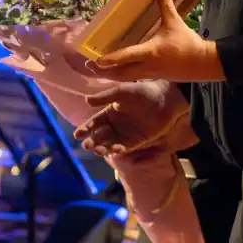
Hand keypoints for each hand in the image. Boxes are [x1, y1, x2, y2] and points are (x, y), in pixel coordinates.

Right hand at [74, 81, 193, 155]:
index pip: (94, 123)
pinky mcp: (137, 141)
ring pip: (110, 144)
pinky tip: (116, 149)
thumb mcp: (121, 92)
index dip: (85, 128)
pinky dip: (119, 149)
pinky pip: (125, 147)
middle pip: (100, 136)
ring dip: (103, 148)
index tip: (77, 134)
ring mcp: (126, 134)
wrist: (164, 99)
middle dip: (92, 141)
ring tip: (98, 150)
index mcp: (110, 112)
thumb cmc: (142, 92)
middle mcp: (116, 125)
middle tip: (87, 145)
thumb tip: (86, 101)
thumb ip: (105, 97)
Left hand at [89, 0, 223, 83]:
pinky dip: (121, 76)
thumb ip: (165, 5)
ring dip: (110, 75)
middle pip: (120, 73)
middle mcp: (146, 65)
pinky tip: (114, 73)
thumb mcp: (175, 22)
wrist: (203, 64)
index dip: (111, 59)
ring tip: (96, 70)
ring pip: (125, 78)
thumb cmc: (187, 42)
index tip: (96, 60)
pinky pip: (132, 78)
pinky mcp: (152, 77)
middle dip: (103, 71)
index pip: (126, 56)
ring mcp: (149, 74)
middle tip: (88, 65)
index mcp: (150, 51)